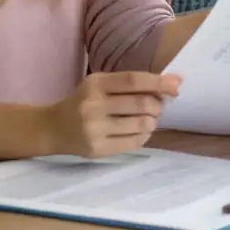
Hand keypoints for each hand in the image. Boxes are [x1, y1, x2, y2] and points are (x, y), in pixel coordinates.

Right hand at [43, 71, 180, 157]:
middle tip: (158, 107)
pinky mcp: (97, 149)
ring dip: (153, 121)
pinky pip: (134, 142)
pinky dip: (144, 135)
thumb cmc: (83, 102)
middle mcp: (93, 105)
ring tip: (149, 119)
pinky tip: (140, 131)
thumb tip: (172, 83)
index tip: (177, 84)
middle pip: (141, 104)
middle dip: (158, 105)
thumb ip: (129, 84)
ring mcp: (94, 129)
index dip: (158, 82)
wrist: (52, 128)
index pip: (133, 80)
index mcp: (95, 84)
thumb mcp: (99, 85)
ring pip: (141, 124)